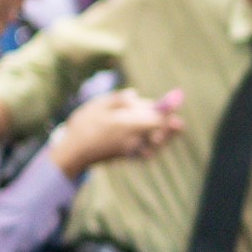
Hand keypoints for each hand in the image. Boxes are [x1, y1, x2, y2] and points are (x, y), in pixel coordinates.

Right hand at [49, 90, 183, 176]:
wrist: (73, 152)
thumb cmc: (83, 126)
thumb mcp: (97, 106)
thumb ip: (118, 99)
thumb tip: (135, 94)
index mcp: (129, 123)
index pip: (158, 116)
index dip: (168, 108)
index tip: (176, 99)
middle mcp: (134, 137)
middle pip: (161, 132)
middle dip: (170, 125)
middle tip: (178, 123)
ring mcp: (131, 149)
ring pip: (156, 143)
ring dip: (165, 137)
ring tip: (171, 130)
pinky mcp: (127, 156)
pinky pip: (147, 153)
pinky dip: (154, 147)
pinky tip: (154, 143)